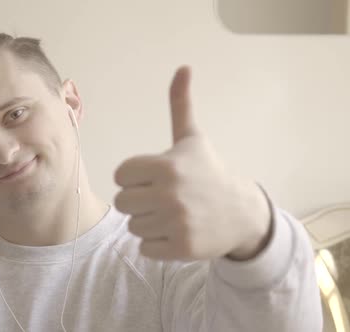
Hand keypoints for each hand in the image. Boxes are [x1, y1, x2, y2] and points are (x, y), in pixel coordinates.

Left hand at [113, 66, 271, 260]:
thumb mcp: (192, 139)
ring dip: (148, 222)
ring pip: (132, 226)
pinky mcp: (181, 247)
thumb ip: (180, 105)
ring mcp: (176, 222)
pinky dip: (156, 243)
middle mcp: (170, 193)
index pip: (120, 175)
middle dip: (139, 201)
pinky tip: (176, 231)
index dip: (134, 177)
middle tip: (163, 198)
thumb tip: (183, 67)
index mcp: (166, 165)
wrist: (241, 212)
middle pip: (122, 203)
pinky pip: (144, 248)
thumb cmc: (208, 172)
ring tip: (172, 214)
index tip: (154, 177)